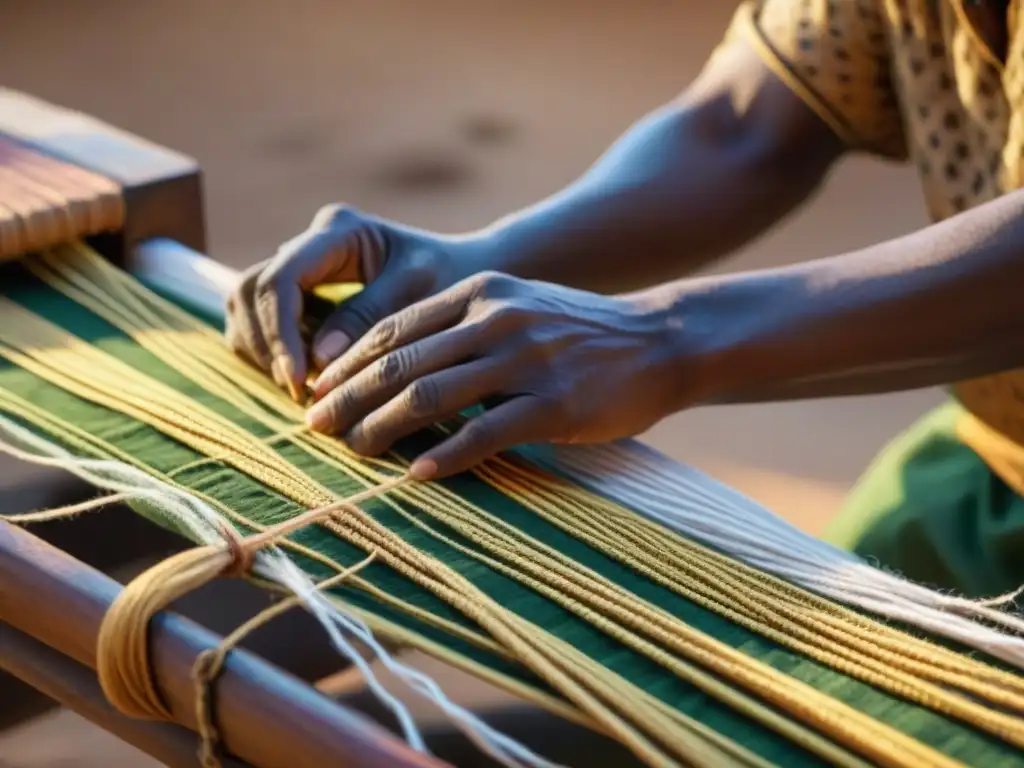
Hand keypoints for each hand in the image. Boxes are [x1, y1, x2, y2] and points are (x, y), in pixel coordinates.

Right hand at [225, 205, 480, 399]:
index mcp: (338, 231)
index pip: (283, 278)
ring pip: (245, 304)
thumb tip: (317, 360)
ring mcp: (297, 262)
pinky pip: (257, 318)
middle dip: (266, 344)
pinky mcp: (296, 289)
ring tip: (299, 388)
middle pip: (251, 290)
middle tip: (298, 391)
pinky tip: (298, 378)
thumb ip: (369, 319)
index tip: (299, 379)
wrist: (463, 271)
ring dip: (262, 349)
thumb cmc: (449, 277)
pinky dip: (268, 350)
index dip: (281, 331)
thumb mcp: (419, 293)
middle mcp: (309, 241)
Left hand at [306, 272, 694, 478]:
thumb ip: (460, 324)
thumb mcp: (516, 304)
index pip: (392, 329)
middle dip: (348, 398)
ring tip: (354, 453)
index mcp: (478, 292)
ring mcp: (525, 359)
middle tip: (315, 429)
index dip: (346, 363)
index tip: (314, 392)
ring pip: (432, 396)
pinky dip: (445, 455)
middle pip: (400, 363)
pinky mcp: (554, 402)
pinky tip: (417, 474)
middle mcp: (495, 318)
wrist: (660, 339)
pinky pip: (485, 432)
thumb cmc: (578, 330)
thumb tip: (396, 365)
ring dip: (382, 428)